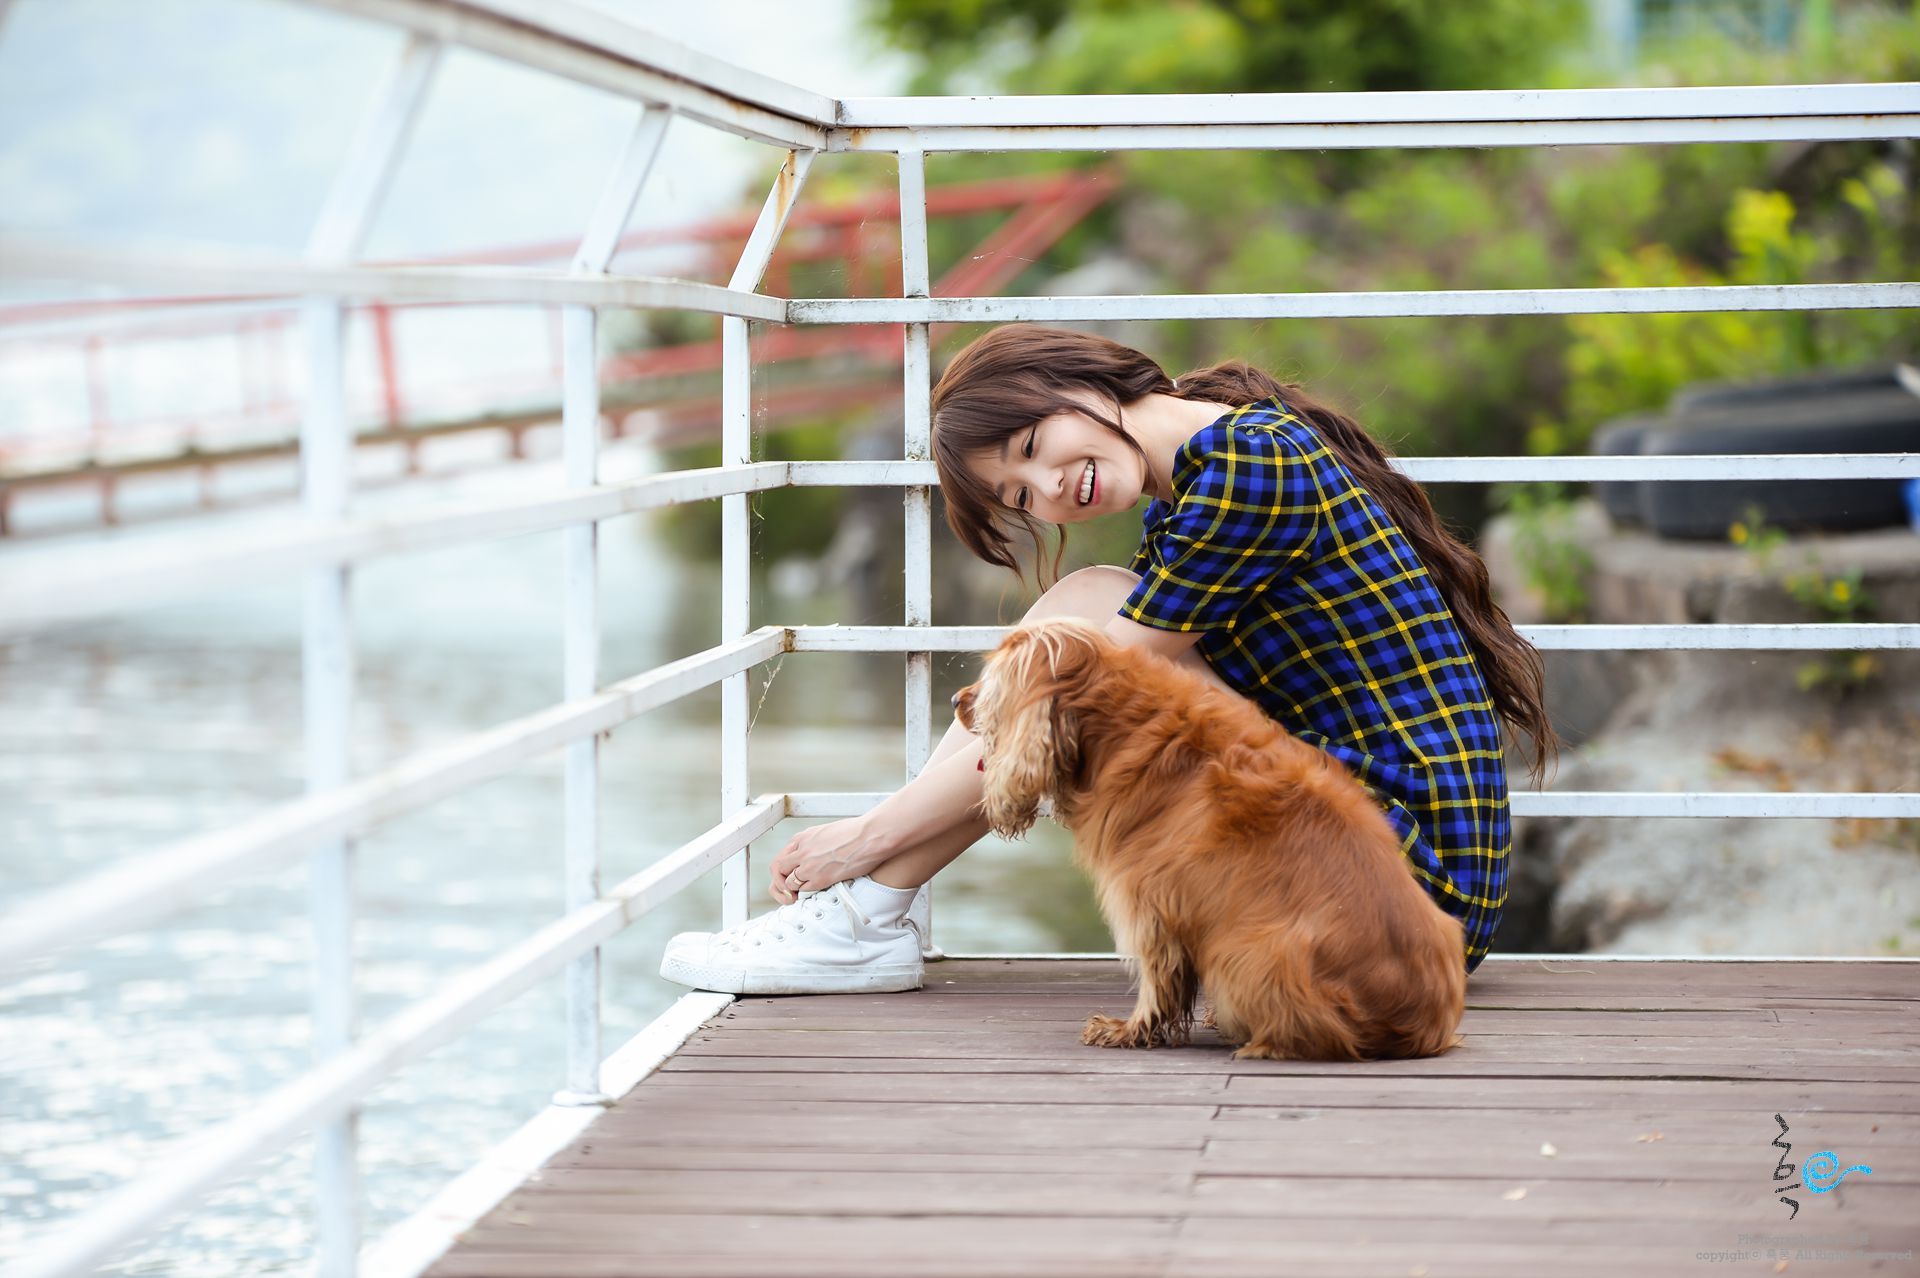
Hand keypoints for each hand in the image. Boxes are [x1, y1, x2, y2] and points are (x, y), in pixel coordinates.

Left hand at [768, 816, 885, 904]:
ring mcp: (809, 865)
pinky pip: (802, 890)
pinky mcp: (820, 878)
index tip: (789, 877)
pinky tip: (813, 891)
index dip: (782, 870)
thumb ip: (813, 844)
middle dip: (782, 881)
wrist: (870, 836)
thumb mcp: (825, 832)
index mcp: (802, 837)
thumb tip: (812, 855)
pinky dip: (804, 893)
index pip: (781, 857)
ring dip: (794, 888)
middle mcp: (802, 850)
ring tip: (802, 891)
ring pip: (789, 882)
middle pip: (779, 870)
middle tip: (790, 889)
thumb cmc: (855, 832)